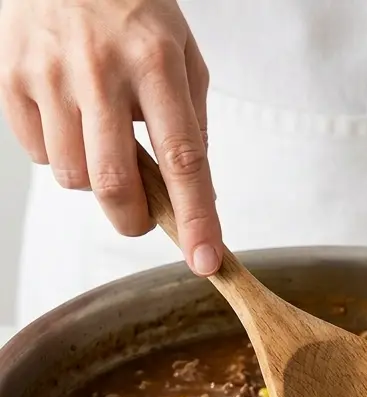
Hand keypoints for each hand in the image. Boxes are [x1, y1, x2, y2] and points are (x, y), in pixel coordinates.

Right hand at [0, 0, 222, 274]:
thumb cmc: (132, 10)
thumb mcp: (183, 53)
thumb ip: (191, 120)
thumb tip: (194, 189)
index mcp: (157, 64)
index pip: (184, 159)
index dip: (196, 218)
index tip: (206, 260)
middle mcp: (101, 72)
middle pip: (115, 183)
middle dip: (133, 219)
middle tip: (142, 218)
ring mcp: (49, 76)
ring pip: (72, 176)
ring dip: (95, 181)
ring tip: (104, 141)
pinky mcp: (10, 80)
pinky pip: (38, 154)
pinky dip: (61, 154)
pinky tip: (71, 120)